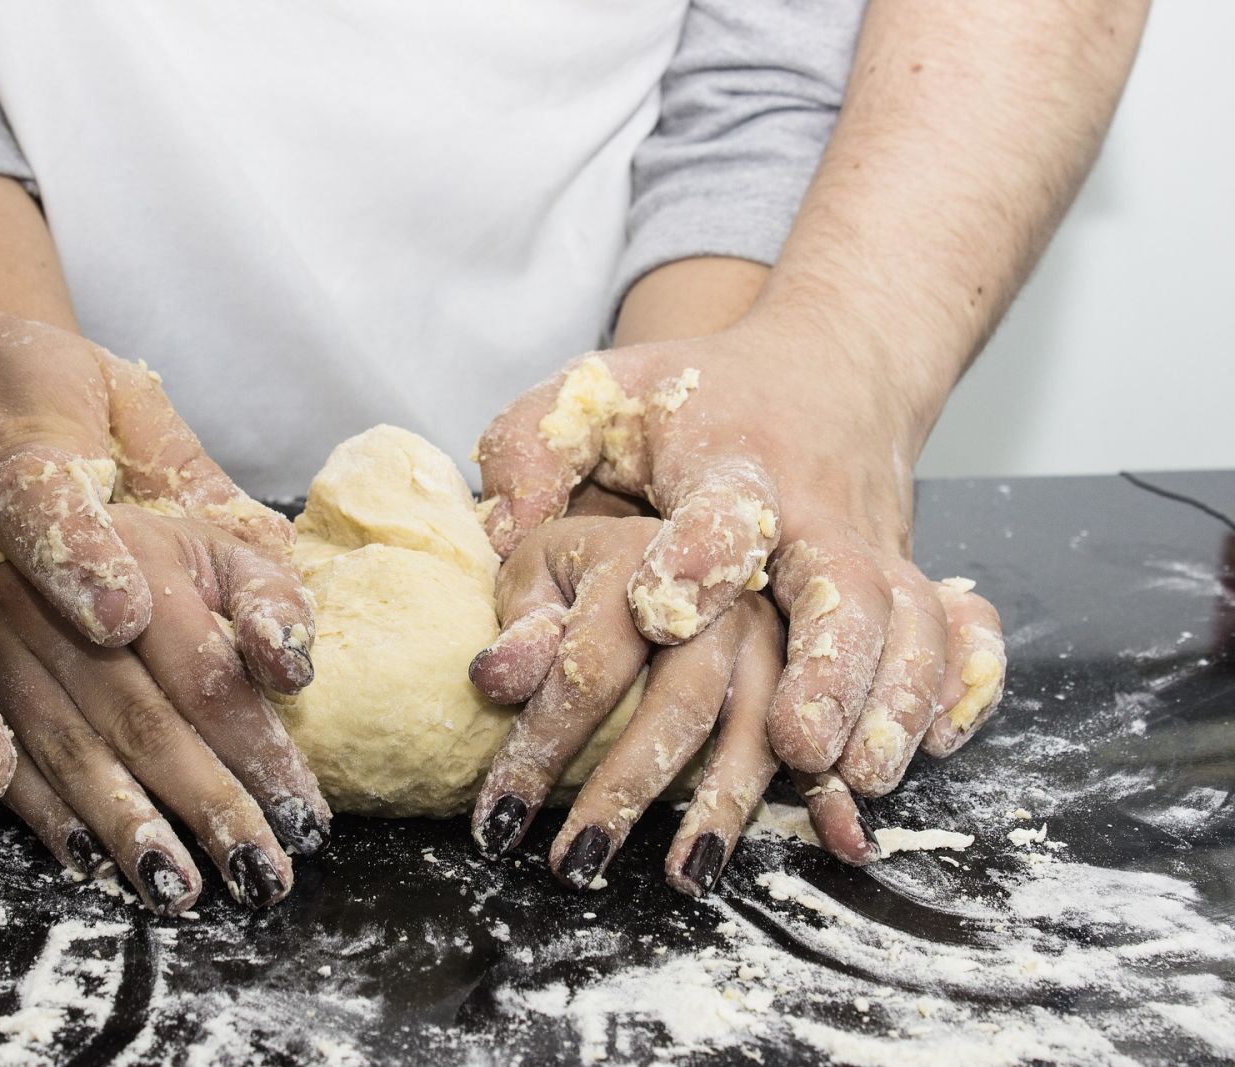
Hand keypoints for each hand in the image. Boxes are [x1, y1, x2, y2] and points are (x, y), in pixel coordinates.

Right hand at [0, 304, 301, 847]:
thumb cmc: (40, 403)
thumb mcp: (140, 420)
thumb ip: (223, 528)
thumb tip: (287, 659)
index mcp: (28, 453)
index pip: (46, 504)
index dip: (81, 558)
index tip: (122, 618)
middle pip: (8, 632)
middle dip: (108, 743)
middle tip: (199, 837)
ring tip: (78, 850)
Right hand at [0, 504, 327, 912]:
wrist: (17, 514)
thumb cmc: (151, 549)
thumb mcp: (219, 547)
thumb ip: (270, 599)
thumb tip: (295, 671)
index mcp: (136, 555)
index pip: (205, 672)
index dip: (256, 748)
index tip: (304, 813)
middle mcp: (54, 598)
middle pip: (141, 719)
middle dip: (206, 804)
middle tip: (261, 873)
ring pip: (68, 750)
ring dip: (126, 828)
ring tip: (181, 890)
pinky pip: (5, 762)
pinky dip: (49, 818)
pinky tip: (92, 863)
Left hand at [468, 515, 877, 892]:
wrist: (687, 520)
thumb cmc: (590, 560)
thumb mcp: (540, 564)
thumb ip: (521, 617)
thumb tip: (494, 678)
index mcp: (639, 558)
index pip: (588, 664)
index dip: (542, 743)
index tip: (499, 816)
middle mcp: (719, 595)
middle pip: (679, 699)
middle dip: (626, 787)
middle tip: (576, 860)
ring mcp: (775, 635)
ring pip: (760, 726)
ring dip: (723, 805)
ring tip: (684, 875)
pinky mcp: (815, 670)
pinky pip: (832, 734)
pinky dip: (835, 789)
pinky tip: (842, 840)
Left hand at [473, 313, 1005, 807]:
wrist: (828, 367)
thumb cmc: (691, 399)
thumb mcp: (596, 396)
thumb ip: (534, 451)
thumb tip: (496, 535)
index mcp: (733, 466)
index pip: (721, 509)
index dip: (697, 558)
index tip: (660, 613)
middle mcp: (818, 513)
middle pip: (845, 587)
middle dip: (827, 669)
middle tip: (794, 744)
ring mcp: (875, 550)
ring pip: (907, 624)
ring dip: (890, 703)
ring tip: (854, 779)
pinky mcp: (908, 579)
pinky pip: (955, 634)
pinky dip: (956, 685)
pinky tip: (935, 744)